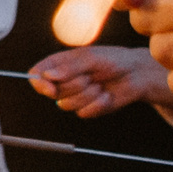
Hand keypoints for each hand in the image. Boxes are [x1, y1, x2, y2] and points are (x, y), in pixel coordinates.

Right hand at [29, 45, 172, 118]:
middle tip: (89, 77)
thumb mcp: (92, 58)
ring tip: (100, 86)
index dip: (39, 83)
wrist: (136, 75)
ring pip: (66, 105)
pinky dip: (96, 105)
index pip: (36, 74)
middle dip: (73, 86)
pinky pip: (82, 113)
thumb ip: (69, 67)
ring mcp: (74, 96)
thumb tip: (47, 75)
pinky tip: (106, 96)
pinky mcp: (86, 108)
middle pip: (52, 92)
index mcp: (59, 64)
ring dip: (86, 96)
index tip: (50, 88)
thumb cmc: (114, 60)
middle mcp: (63, 80)